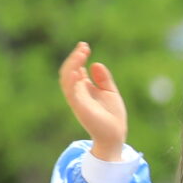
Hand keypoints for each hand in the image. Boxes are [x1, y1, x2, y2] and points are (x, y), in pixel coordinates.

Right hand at [60, 41, 129, 159]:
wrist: (115, 135)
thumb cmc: (113, 116)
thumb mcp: (110, 92)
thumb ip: (103, 79)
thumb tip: (95, 63)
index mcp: (84, 89)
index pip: (75, 69)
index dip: (78, 57)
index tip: (85, 46)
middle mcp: (77, 93)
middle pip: (68, 71)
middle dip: (74, 58)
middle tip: (84, 47)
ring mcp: (77, 100)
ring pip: (67, 80)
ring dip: (72, 66)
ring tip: (81, 54)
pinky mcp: (80, 108)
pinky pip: (71, 93)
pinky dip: (72, 82)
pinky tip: (77, 71)